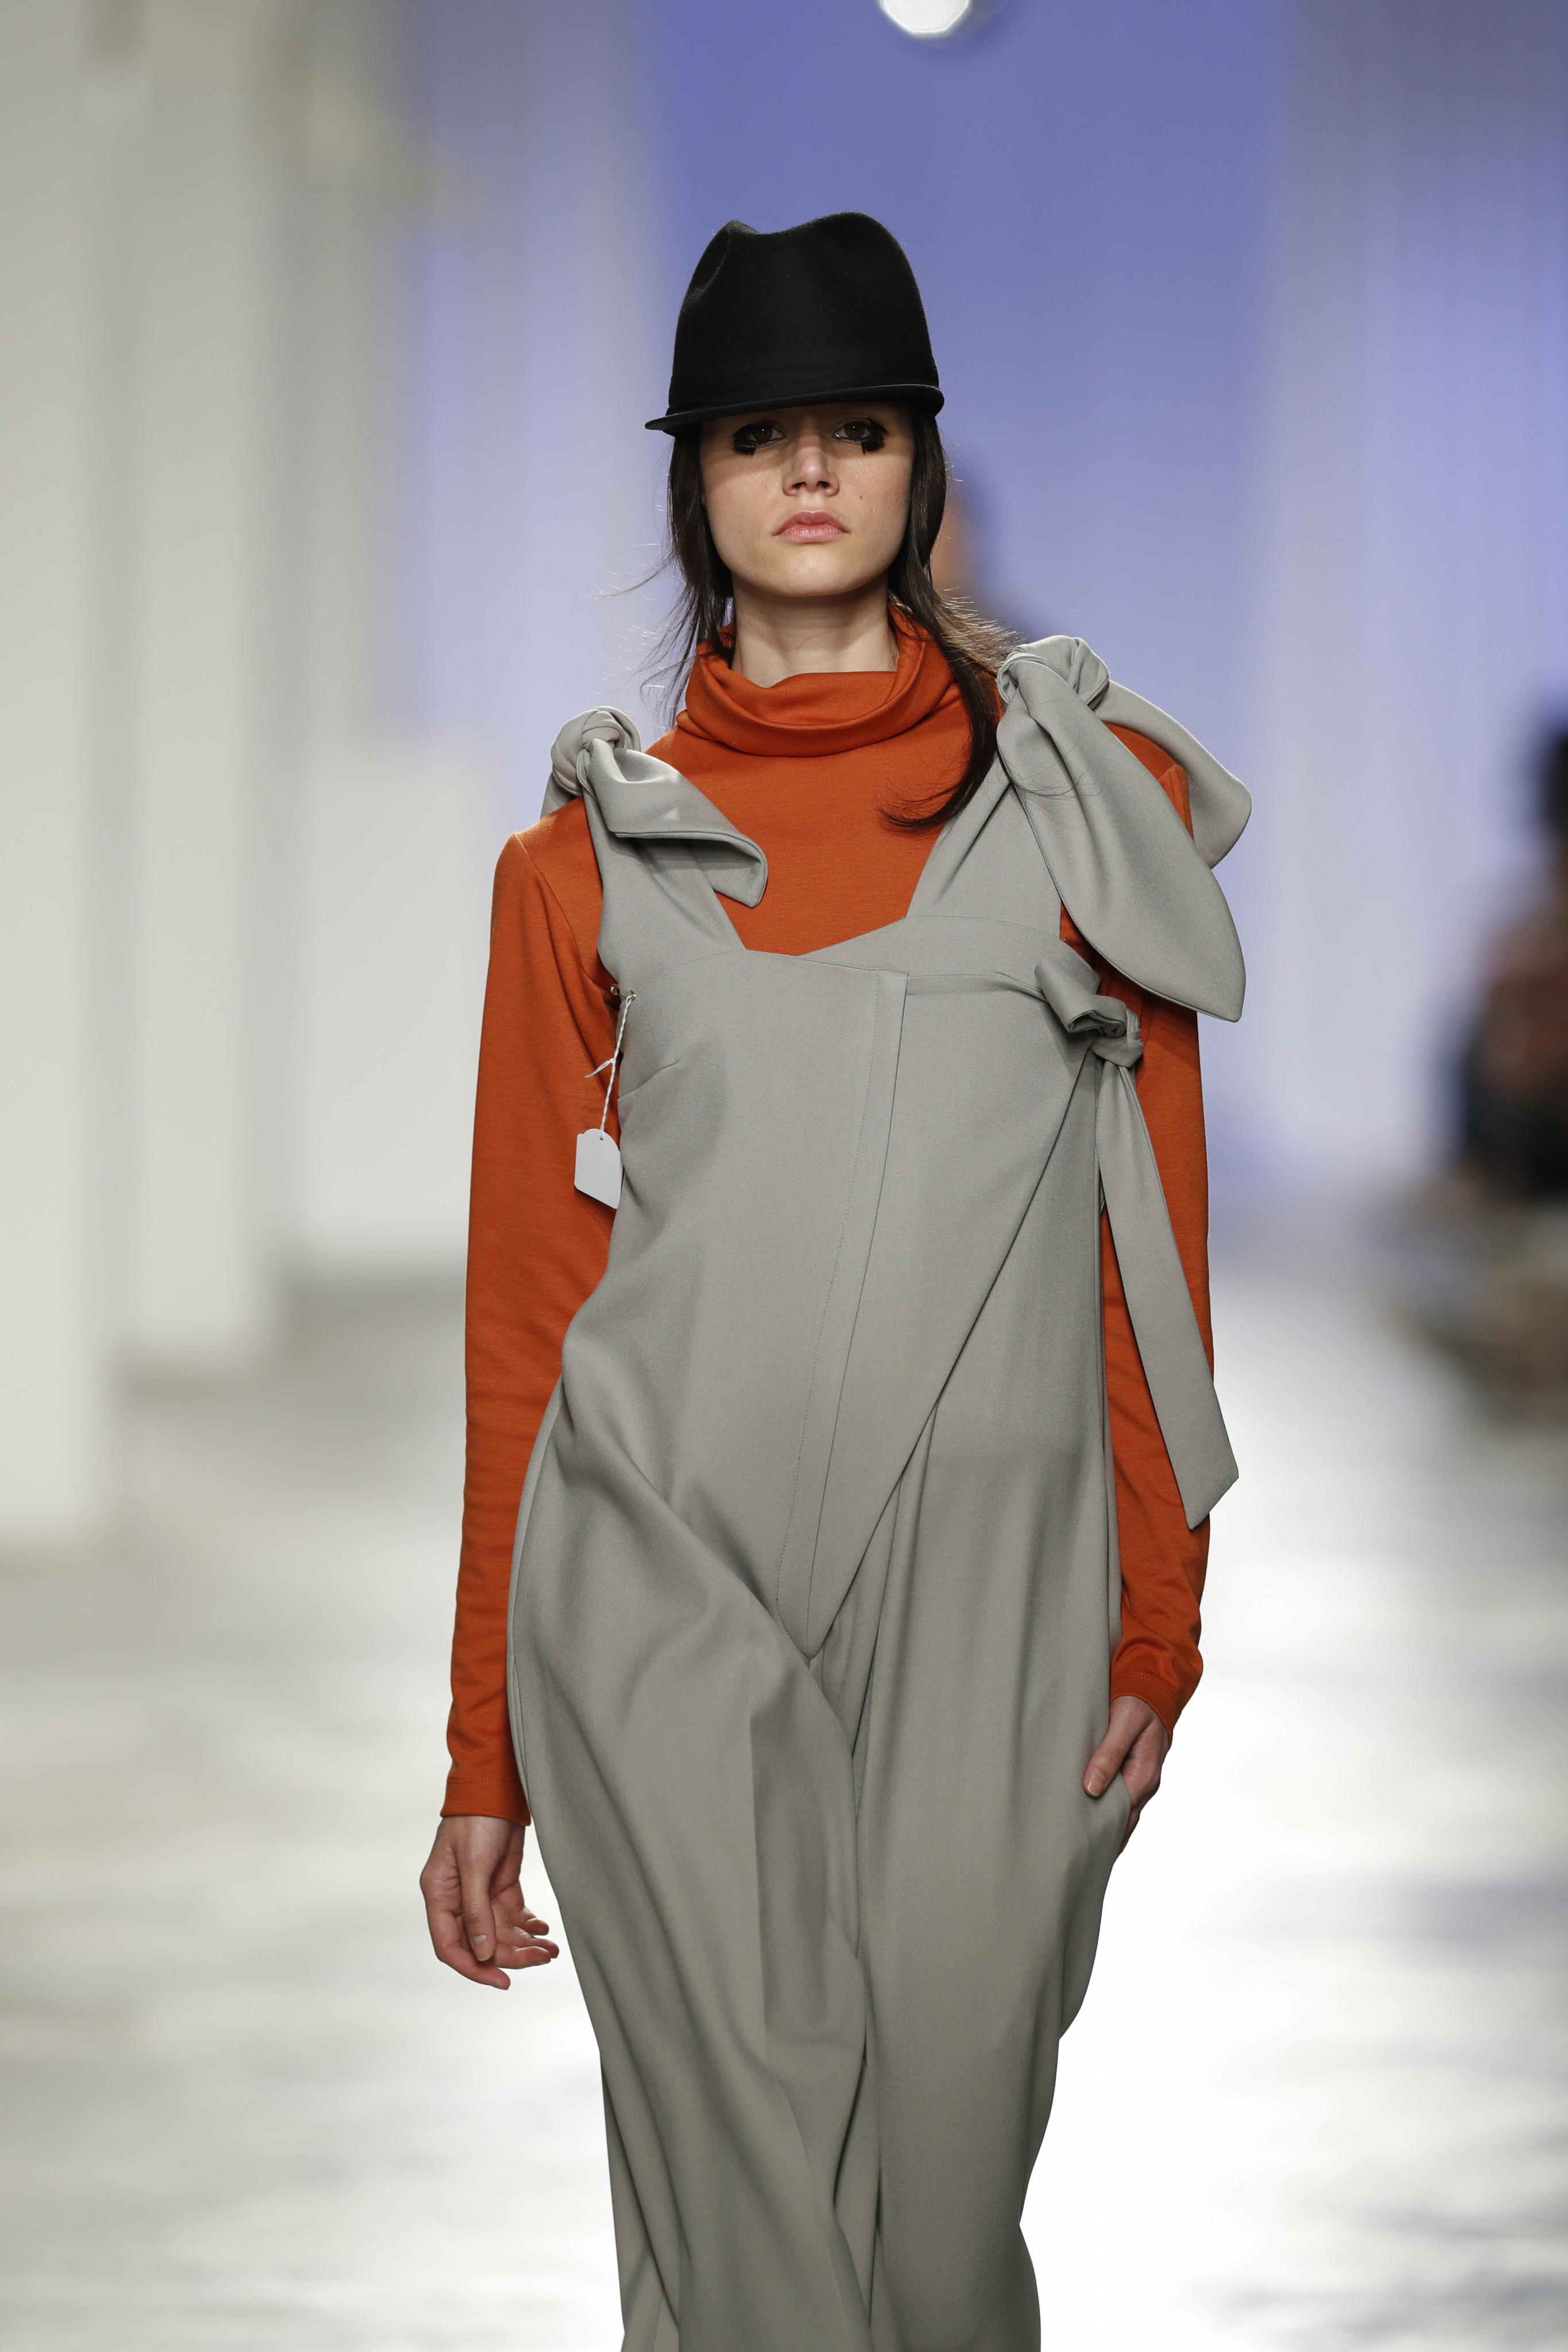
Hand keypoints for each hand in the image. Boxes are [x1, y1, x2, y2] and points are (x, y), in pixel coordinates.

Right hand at [419, 1814, 559, 1988]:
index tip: (502, 1981)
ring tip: (550, 1949)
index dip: (474, 1968)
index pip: (450, 1946)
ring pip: (500, 1932)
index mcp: (439, 1895)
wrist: (496, 1786)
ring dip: (524, 1943)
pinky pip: (513, 1915)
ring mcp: (479, 1893)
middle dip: (511, 1954)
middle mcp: (457, 1899)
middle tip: (542, 1957)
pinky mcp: (499, 1884)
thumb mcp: (475, 1864)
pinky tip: (544, 1930)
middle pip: (482, 1942)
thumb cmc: (476, 1819)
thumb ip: (476, 1909)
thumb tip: (482, 1953)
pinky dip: (529, 1925)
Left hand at [1083, 1696, 1170, 1849]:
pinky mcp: (1132, 1773)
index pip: (1120, 1815)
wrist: (1154, 1685)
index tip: (1079, 1848)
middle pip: (1122, 1821)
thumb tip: (1091, 1788)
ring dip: (1104, 1827)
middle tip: (1075, 1859)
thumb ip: (1108, 1753)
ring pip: (1121, 1812)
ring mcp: (1140, 1781)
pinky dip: (1106, 1811)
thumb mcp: (1124, 1722)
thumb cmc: (1140, 1702)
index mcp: (1144, 1776)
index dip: (1101, 1832)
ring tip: (1080, 1849)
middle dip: (1103, 1839)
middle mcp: (1144, 1784)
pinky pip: (1119, 1799)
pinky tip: (1089, 1820)